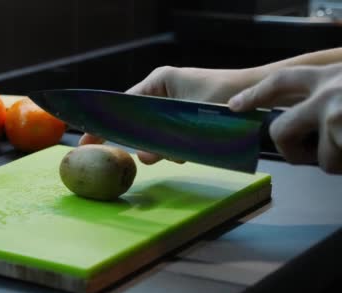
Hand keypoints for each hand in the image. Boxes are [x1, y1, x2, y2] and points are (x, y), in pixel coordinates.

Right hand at [79, 66, 263, 163]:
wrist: (260, 96)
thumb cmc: (225, 95)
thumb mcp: (187, 114)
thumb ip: (162, 136)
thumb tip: (143, 156)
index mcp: (158, 82)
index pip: (122, 106)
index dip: (105, 125)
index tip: (86, 141)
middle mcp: (162, 93)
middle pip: (137, 122)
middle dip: (142, 141)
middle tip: (146, 155)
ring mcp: (174, 107)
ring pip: (155, 133)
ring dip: (164, 147)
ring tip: (180, 151)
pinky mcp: (186, 120)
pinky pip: (171, 137)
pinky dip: (177, 147)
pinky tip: (189, 150)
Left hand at [228, 64, 341, 173]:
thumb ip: (336, 79)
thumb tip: (324, 78)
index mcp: (332, 73)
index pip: (281, 80)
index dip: (256, 94)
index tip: (234, 105)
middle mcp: (329, 91)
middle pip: (281, 130)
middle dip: (291, 149)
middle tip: (311, 156)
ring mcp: (336, 115)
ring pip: (317, 157)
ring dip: (337, 160)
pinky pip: (334, 165)